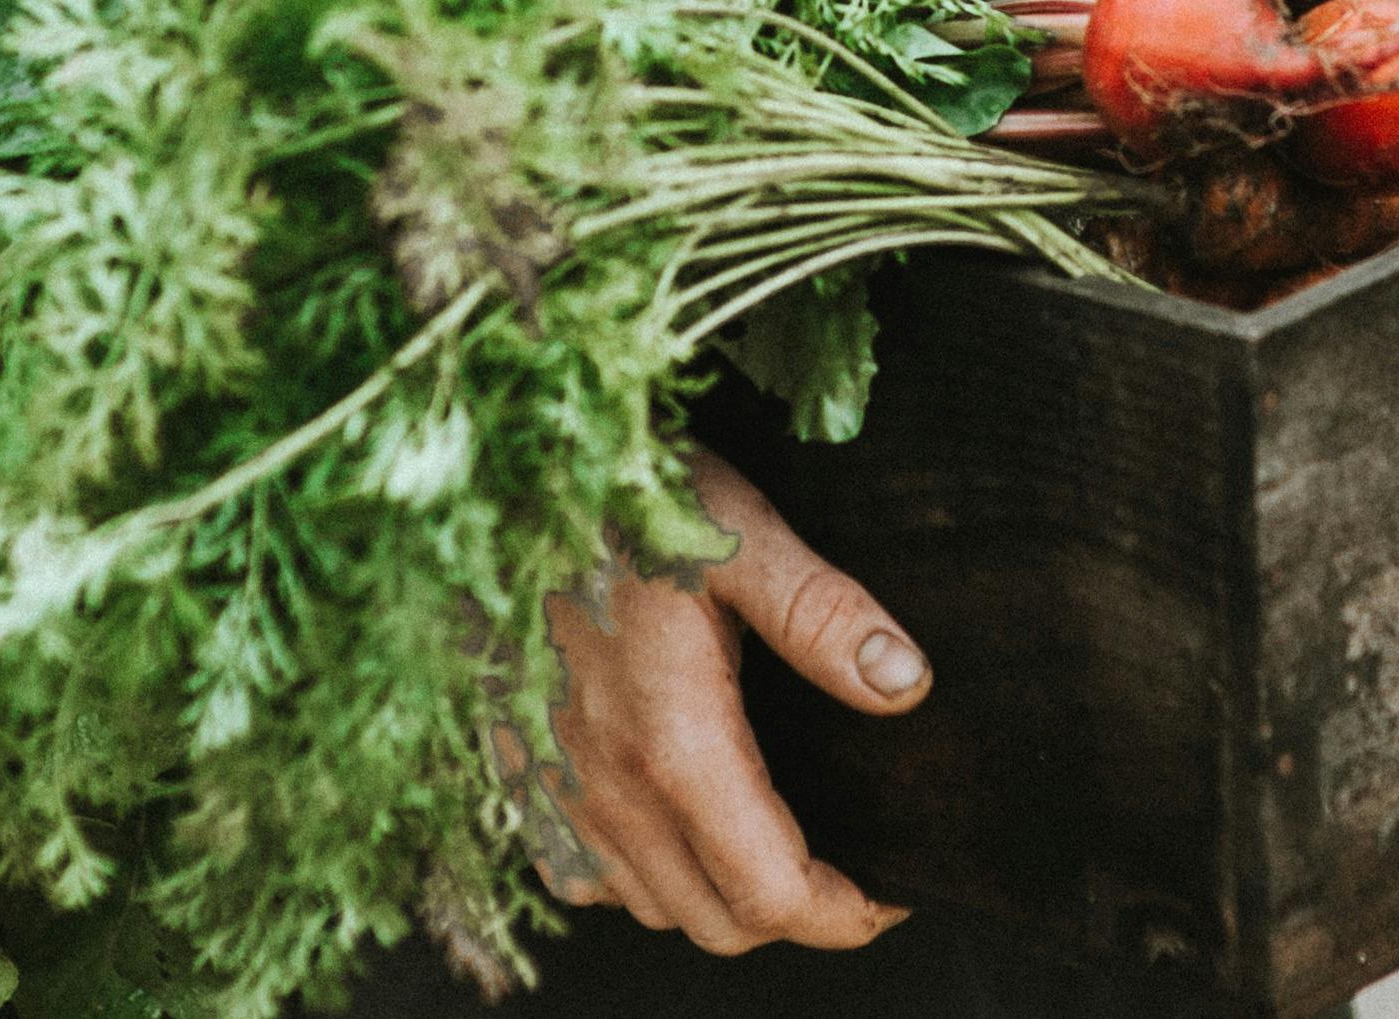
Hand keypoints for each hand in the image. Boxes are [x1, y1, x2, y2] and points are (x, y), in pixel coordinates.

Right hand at [511, 447, 925, 955]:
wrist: (491, 474)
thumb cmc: (620, 493)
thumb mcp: (738, 533)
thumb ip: (822, 615)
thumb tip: (907, 685)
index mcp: (674, 746)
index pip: (770, 898)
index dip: (845, 916)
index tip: (890, 894)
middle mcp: (607, 790)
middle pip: (716, 923)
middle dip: (793, 914)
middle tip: (845, 866)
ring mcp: (553, 789)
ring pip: (650, 906)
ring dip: (717, 895)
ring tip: (769, 840)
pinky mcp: (517, 771)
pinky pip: (581, 876)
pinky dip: (636, 875)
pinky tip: (670, 817)